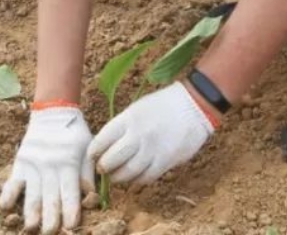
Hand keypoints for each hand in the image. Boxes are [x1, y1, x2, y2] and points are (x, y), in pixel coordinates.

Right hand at [0, 106, 93, 233]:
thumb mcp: (88, 149)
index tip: (71, 225)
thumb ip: (88, 173)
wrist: (52, 113)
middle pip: (50, 196)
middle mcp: (50, 165)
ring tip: (31, 227)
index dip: (70, 209)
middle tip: (51, 232)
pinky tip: (5, 207)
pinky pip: (13, 180)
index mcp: (69, 163)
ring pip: (32, 192)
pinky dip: (8, 193)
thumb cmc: (74, 135)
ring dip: (31, 212)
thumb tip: (91, 196)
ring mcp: (33, 164)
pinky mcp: (20, 162)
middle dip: (51, 217)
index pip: (70, 191)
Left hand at [88, 81, 215, 186]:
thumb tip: (107, 146)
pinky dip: (137, 181)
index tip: (92, 156)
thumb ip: (122, 126)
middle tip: (103, 169)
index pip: (102, 140)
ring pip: (127, 173)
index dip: (94, 151)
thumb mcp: (137, 109)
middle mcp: (137, 135)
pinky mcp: (165, 161)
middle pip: (112, 160)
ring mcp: (151, 150)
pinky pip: (146, 178)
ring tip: (116, 176)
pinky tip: (135, 178)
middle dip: (104, 167)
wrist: (193, 106)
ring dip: (118, 177)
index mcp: (128, 119)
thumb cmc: (162, 105)